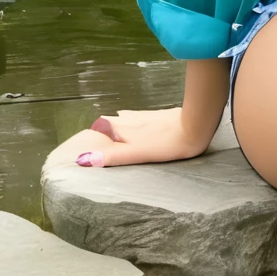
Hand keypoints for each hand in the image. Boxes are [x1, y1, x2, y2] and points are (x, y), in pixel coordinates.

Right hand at [67, 107, 212, 168]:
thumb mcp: (136, 154)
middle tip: (94, 138)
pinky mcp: (156, 115)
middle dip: (101, 130)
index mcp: (122, 129)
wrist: (194, 125)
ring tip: (107, 130)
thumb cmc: (166, 144)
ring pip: (122, 119)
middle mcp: (129, 120)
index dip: (91, 135)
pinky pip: (136, 117)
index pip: (99, 129)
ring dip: (114, 124)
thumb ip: (112, 157)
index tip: (82, 143)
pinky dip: (129, 120)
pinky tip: (131, 120)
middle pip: (109, 123)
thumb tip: (83, 160)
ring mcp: (143, 116)